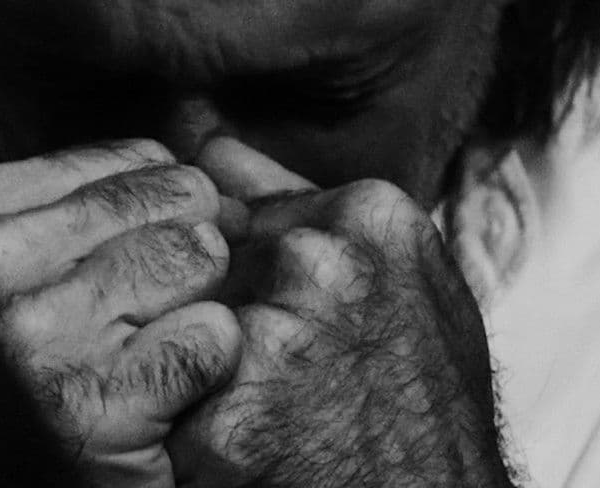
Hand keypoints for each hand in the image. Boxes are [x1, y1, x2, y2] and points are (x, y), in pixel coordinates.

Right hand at [0, 140, 241, 487]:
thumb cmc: (43, 378)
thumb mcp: (35, 268)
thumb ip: (104, 194)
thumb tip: (213, 137)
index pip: (141, 158)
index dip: (169, 219)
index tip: (123, 283)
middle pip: (180, 197)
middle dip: (192, 262)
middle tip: (141, 331)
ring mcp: (27, 332)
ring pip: (200, 256)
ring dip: (199, 314)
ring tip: (143, 364)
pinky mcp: (86, 400)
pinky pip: (216, 334)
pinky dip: (210, 373)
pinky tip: (157, 406)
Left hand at [169, 138, 513, 487]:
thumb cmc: (429, 407)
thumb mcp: (403, 280)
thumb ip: (302, 200)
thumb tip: (211, 149)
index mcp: (368, 213)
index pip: (234, 208)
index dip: (242, 278)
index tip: (276, 320)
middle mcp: (320, 258)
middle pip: (204, 267)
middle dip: (219, 319)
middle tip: (285, 377)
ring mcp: (274, 333)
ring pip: (179, 329)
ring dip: (201, 373)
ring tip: (272, 412)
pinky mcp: (232, 414)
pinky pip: (170, 403)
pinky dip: (192, 435)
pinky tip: (251, 451)